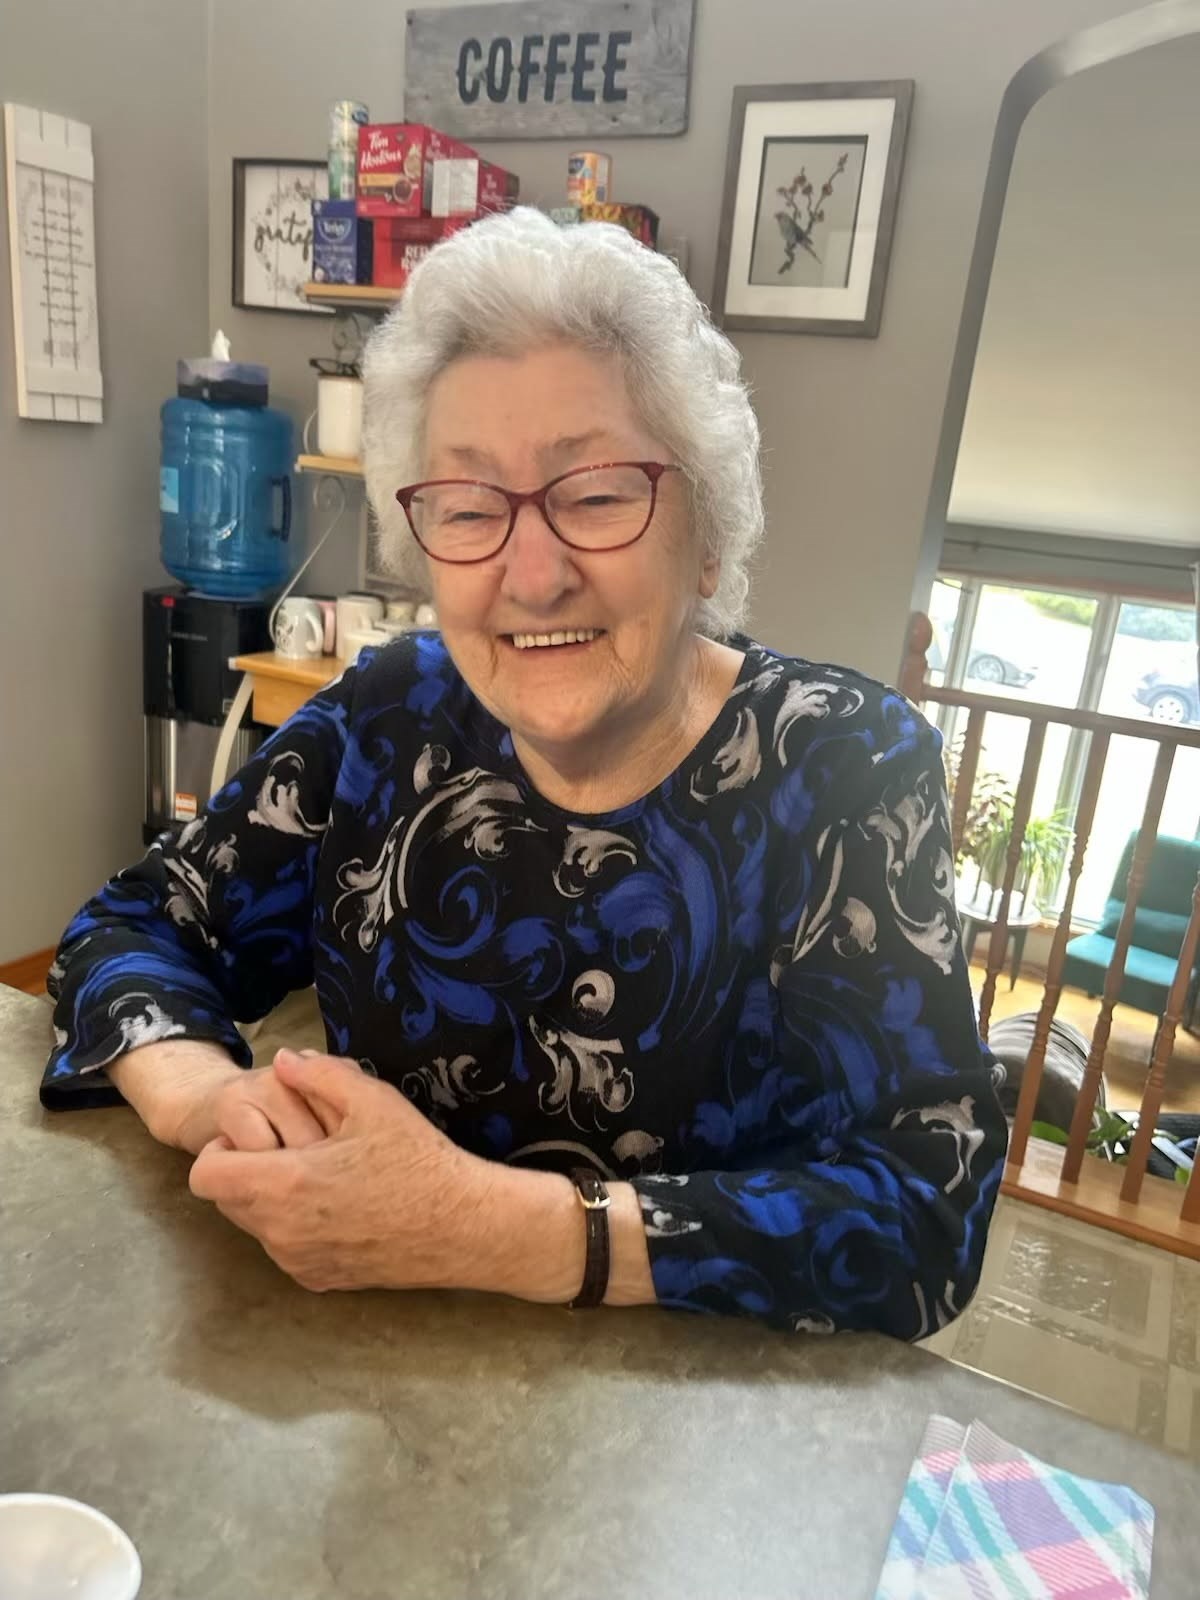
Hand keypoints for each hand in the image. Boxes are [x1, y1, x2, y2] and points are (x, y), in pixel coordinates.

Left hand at [188, 1050, 492, 1291]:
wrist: (464, 1227)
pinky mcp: (320, 1280)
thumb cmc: (418, 1160)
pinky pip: (285, 1248)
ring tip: (321, 1175)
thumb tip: (282, 1060)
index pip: (205, 1175)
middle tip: (294, 1147)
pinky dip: (296, 1226)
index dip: (221, 1148)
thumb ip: (318, 1074)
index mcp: (283, 1185)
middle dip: (245, 1170)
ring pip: (255, 1226)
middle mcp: (280, 1233)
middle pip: (226, 1200)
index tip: (259, 1134)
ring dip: (270, 1199)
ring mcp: (299, 1262)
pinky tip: (340, 1206)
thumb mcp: (372, 1100)